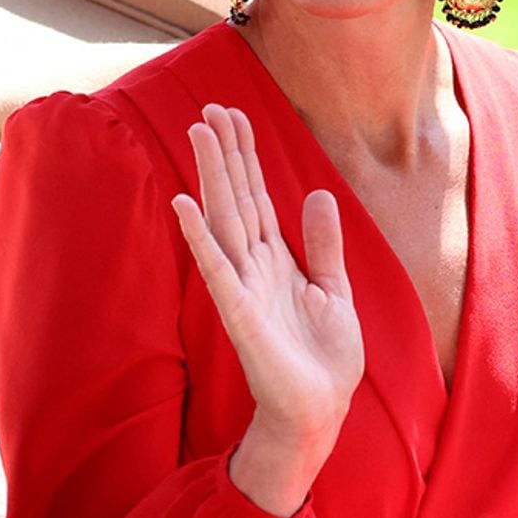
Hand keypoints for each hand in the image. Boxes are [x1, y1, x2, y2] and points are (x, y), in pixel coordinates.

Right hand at [172, 104, 362, 516]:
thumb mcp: (333, 289)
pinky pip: (216, 267)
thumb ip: (323, 243)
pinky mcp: (238, 312)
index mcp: (276, 258)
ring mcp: (242, 286)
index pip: (256, 194)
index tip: (233, 114)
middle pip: (236, 196)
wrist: (320, 410)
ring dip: (211, 176)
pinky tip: (184, 204)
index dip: (246, 154)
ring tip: (199, 134)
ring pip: (224, 219)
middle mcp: (253, 265)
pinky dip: (200, 236)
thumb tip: (318, 193)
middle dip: (225, 152)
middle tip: (210, 107)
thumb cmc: (323, 359)